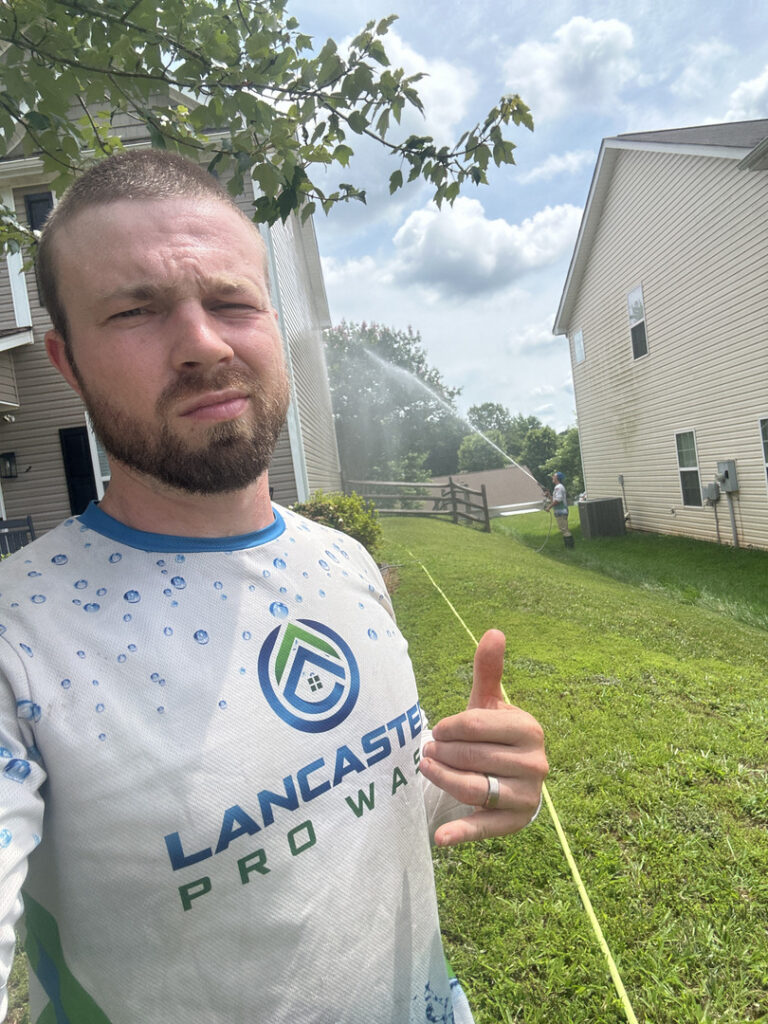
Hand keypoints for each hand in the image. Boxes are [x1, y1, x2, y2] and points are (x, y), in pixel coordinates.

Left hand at [419, 629, 547, 846]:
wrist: (506, 777)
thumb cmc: (492, 734)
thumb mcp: (488, 703)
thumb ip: (489, 670)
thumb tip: (494, 631)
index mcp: (529, 729)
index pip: (476, 724)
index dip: (448, 726)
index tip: (436, 728)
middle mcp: (536, 763)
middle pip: (472, 757)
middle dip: (443, 753)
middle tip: (426, 750)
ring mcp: (528, 795)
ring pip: (474, 788)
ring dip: (443, 780)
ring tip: (426, 768)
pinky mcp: (514, 823)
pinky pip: (485, 827)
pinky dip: (462, 833)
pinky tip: (440, 839)